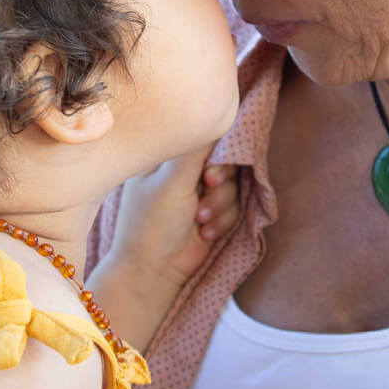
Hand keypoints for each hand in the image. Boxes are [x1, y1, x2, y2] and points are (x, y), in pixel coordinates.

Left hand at [87, 146, 239, 351]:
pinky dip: (223, 220)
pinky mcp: (215, 212)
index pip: (203, 137)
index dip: (216, 151)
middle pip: (225, 159)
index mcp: (167, 156)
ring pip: (234, 185)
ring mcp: (200, 192)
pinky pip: (236, 206)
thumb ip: (196, 151)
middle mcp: (184, 171)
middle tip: (207, 188)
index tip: (209, 172)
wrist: (153, 271)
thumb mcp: (171, 182)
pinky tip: (204, 233)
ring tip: (200, 220)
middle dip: (220, 181)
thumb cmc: (152, 224)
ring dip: (221, 204)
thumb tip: (215, 117)